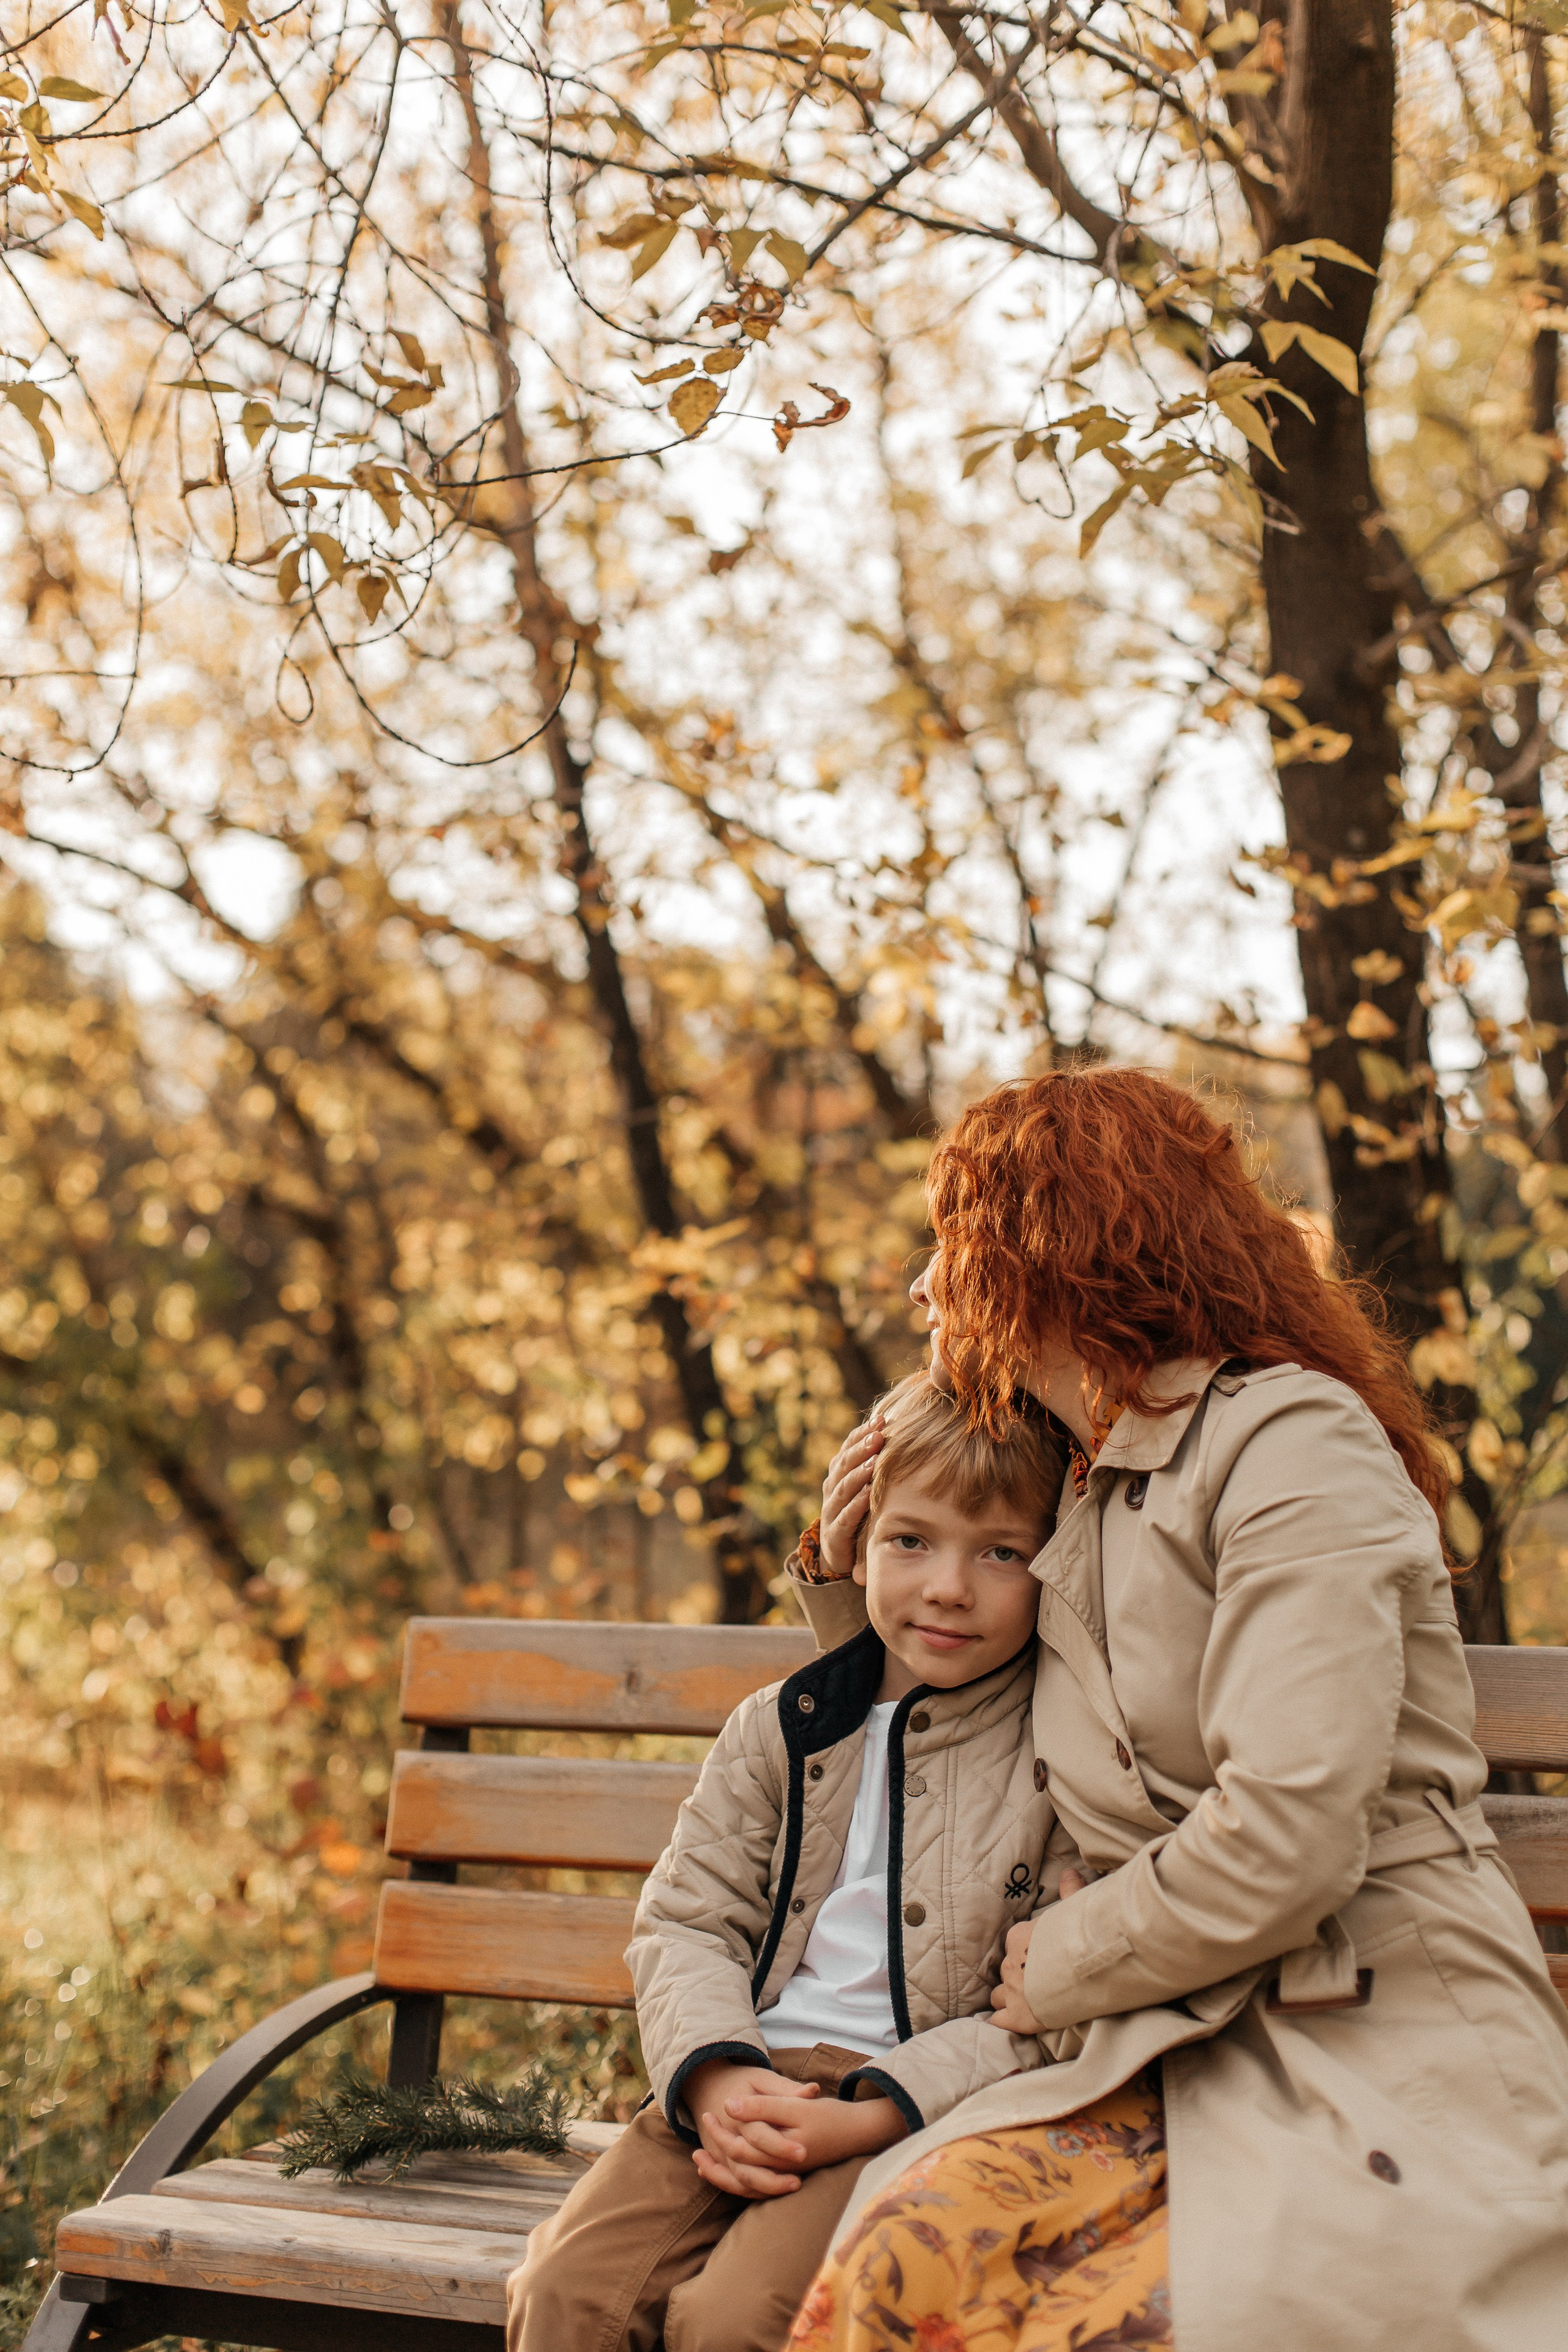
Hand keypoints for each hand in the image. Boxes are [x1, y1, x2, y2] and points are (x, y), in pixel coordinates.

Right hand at [683, 2061, 818, 2198]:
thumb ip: (786, 2088)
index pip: (758, 2135)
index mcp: (736, 2114)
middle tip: (799, 2182)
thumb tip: (813, 2091)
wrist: (711, 2086)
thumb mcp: (763, 2078)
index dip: (780, 2146)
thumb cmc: (744, 2082)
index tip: (803, 2153)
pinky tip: (778, 2190)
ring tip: (795, 2185)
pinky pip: (735, 2183)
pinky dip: (755, 2190)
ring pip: (740, 2179)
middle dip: (772, 2176)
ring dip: (765, 2187)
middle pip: (746, 2163)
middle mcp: (726, 2136)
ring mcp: (720, 2152)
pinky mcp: (722, 2161)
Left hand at [691, 2083, 906, 2196]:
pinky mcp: (786, 2179)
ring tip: (698, 2157)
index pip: (742, 2148)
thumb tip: (728, 2105)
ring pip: (743, 2184)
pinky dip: (735, 2180)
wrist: (859, 2133)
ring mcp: (783, 2178)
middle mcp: (780, 2172)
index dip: (721, 2131)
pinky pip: (754, 2188)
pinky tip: (722, 2168)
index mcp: (780, 2154)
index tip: (708, 2111)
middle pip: (738, 2167)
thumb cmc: (828, 2116)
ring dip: (720, 2172)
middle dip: (717, 2147)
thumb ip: (762, 2107)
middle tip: (704, 2121)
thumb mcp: (795, 2106)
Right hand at [820, 1416, 884, 1576]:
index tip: (881, 1420)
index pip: (848, 1448)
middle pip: (844, 1464)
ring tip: (873, 1462)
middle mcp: (833, 1488)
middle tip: (877, 1436)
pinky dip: (855, 1505)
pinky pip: (845, 1517)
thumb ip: (876, 1465)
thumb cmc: (858, 1513)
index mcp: (840, 1474)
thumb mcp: (866, 1487)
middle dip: (861, 1449)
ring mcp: (832, 1511)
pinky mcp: (835, 1534)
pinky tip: (867, 1496)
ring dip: (858, 1474)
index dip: (862, 1434)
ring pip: (843, 1488)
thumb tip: (904, 1436)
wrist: (839, 1552)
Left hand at [988, 1867, 1089, 2033]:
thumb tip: (1070, 1872)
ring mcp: (1013, 1991)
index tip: (1037, 1959)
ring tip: (1027, 2003)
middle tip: (1036, 1983)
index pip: (1014, 1944)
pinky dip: (1005, 2022)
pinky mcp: (1018, 2017)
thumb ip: (1070, 1891)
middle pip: (1006, 1971)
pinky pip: (999, 2020)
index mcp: (1020, 1936)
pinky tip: (1013, 2022)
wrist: (1085, 1968)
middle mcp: (1011, 1962)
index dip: (1025, 1953)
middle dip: (1018, 1977)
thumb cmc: (1080, 1936)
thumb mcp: (1075, 1908)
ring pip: (999, 1996)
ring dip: (1010, 2000)